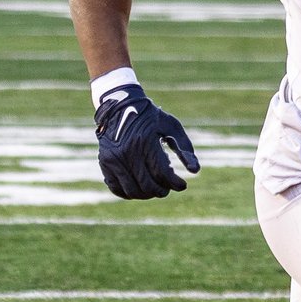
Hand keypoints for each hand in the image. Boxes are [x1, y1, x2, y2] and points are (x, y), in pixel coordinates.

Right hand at [94, 84, 199, 198]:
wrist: (120, 106)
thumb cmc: (151, 117)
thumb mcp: (172, 126)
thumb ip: (185, 148)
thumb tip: (195, 171)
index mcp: (145, 141)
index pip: (162, 173)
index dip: (175, 183)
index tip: (182, 185)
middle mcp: (127, 151)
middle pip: (147, 185)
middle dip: (162, 191)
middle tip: (167, 189)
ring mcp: (114, 158)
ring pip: (132, 190)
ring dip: (147, 195)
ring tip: (155, 189)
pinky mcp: (105, 162)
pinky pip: (117, 188)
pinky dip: (129, 193)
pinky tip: (139, 189)